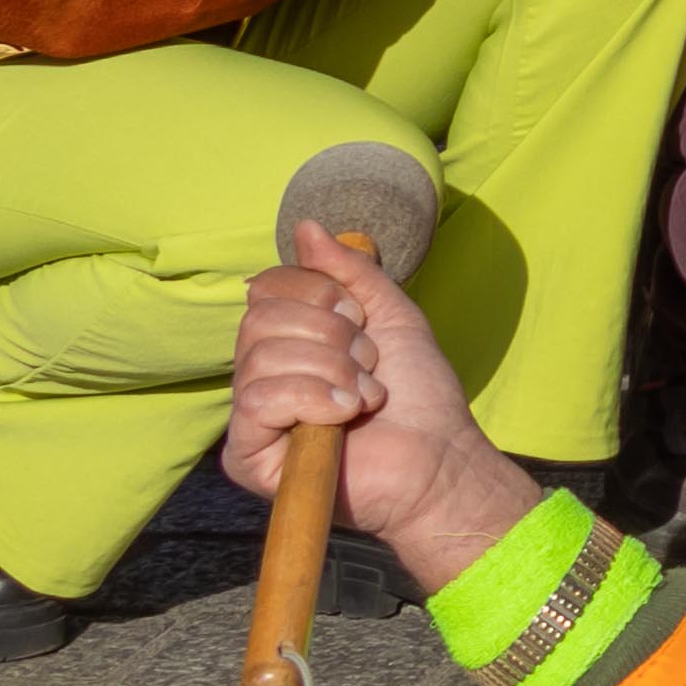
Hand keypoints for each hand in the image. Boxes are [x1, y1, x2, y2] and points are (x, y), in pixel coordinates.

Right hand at [222, 219, 538, 585]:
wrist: (438, 457)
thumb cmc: (417, 393)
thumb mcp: (388, 314)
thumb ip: (348, 273)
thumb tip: (305, 226)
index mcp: (286, 342)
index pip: (267, 287)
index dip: (321, 293)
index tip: (363, 321)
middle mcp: (258, 377)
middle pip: (260, 317)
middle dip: (332, 332)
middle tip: (368, 362)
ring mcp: (249, 419)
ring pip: (263, 356)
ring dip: (333, 368)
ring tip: (364, 395)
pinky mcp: (247, 458)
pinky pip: (257, 401)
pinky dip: (313, 399)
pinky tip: (346, 416)